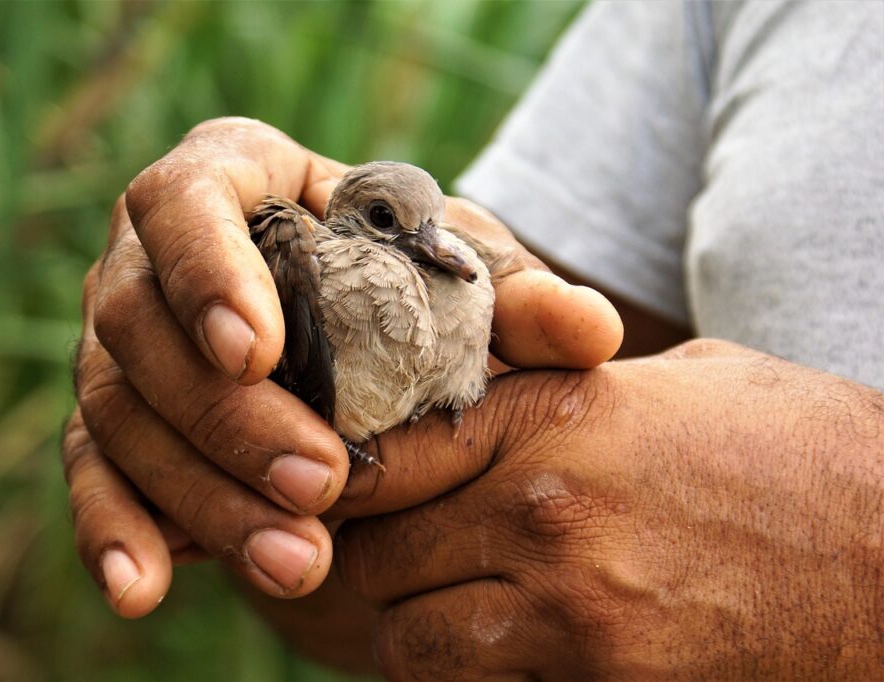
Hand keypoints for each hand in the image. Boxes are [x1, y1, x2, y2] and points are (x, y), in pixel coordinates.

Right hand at [62, 117, 623, 615]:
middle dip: (226, 415)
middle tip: (321, 483)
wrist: (349, 323)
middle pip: (142, 324)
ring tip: (294, 561)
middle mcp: (152, 255)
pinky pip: (91, 468)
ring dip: (198, 492)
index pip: (188, 201)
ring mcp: (123, 338)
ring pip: (118, 410)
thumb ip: (516, 296)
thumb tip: (591, 331)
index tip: (255, 349)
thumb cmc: (401, 276)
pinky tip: (143, 588)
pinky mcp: (116, 415)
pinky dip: (113, 528)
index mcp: (232, 180)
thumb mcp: (457, 274)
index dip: (206, 270)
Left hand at [330, 340, 883, 679]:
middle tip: (422, 562)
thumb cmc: (796, 453)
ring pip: (409, 649)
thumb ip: (564, 390)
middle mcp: (550, 515)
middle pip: (379, 561)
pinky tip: (522, 658)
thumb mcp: (675, 384)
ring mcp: (578, 617)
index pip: (386, 455)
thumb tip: (480, 394)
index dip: (359, 478)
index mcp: (559, 417)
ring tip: (466, 618)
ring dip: (423, 637)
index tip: (363, 493)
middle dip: (388, 566)